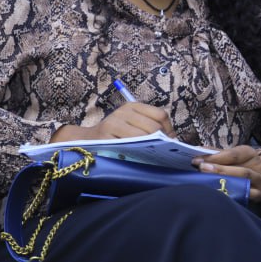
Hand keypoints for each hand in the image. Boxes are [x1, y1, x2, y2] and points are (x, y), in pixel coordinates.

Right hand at [50, 102, 172, 142]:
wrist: (87, 140)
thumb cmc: (115, 134)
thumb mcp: (131, 123)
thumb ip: (149, 126)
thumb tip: (173, 139)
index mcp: (131, 106)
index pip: (160, 114)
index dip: (169, 128)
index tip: (169, 139)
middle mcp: (122, 112)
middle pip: (153, 127)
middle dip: (162, 141)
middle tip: (164, 150)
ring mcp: (113, 124)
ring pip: (143, 137)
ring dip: (152, 147)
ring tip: (153, 153)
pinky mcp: (106, 137)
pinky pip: (130, 146)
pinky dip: (138, 152)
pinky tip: (140, 155)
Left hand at [193, 146, 260, 202]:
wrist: (254, 177)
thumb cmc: (236, 163)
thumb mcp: (228, 155)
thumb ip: (214, 153)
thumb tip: (197, 152)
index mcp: (249, 154)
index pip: (233, 155)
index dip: (215, 157)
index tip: (197, 160)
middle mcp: (257, 169)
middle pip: (240, 171)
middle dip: (219, 170)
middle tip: (201, 169)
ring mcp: (258, 184)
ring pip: (242, 184)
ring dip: (223, 183)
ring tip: (206, 181)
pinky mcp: (256, 196)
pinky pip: (242, 197)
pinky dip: (228, 195)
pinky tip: (215, 194)